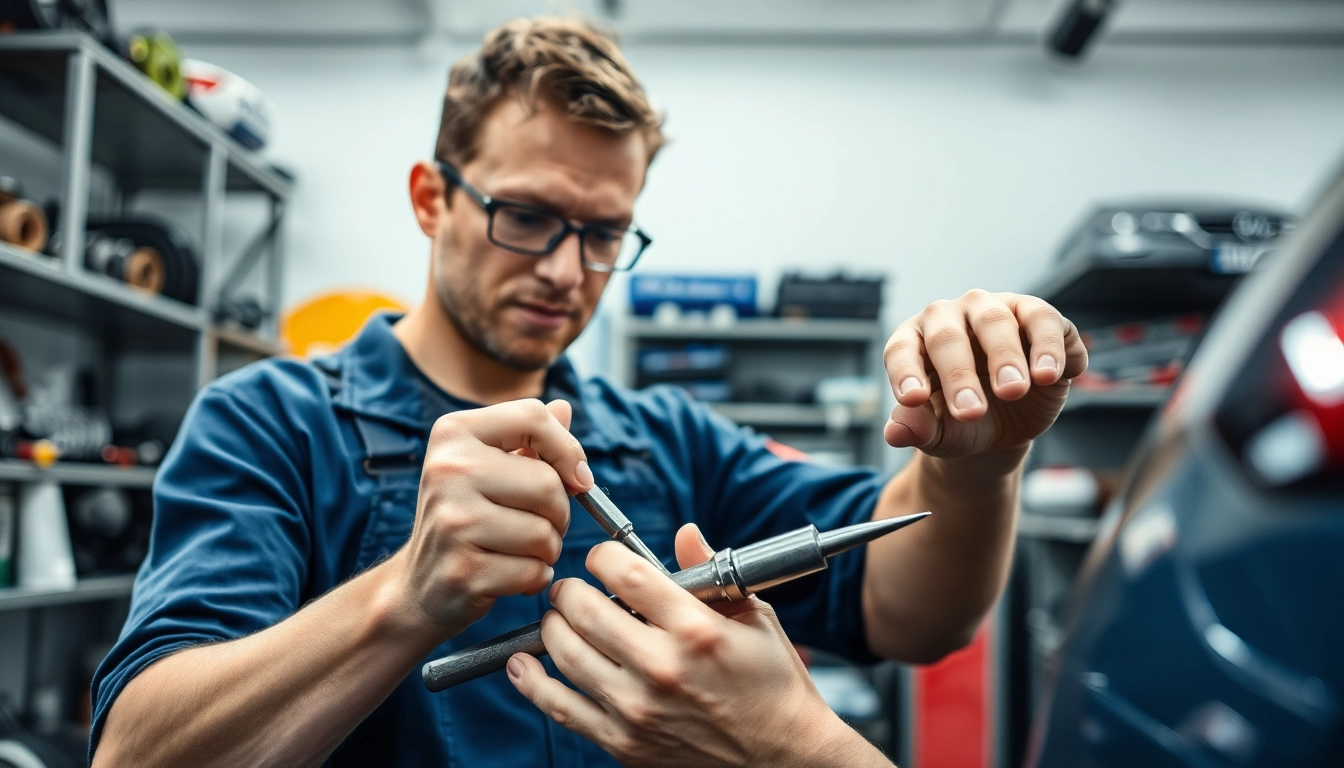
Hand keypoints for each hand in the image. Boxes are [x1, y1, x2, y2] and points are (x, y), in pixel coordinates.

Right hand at [389, 398, 591, 636]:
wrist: (419, 584)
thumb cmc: (465, 517)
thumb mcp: (488, 467)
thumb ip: (527, 437)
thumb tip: (564, 409)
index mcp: (454, 433)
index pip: (533, 418)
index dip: (568, 450)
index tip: (575, 478)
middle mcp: (447, 470)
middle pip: (547, 484)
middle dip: (559, 513)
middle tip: (540, 524)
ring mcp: (452, 522)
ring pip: (544, 533)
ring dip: (547, 549)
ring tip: (520, 550)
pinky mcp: (463, 570)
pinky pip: (533, 571)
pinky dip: (534, 578)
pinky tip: (509, 575)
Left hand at [508, 526, 891, 767]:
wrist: (782, 755)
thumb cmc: (772, 681)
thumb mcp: (754, 617)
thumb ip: (710, 573)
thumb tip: (683, 533)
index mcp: (696, 629)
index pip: (626, 574)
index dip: (603, 557)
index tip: (602, 559)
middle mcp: (662, 667)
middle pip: (584, 610)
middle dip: (570, 590)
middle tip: (572, 588)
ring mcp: (638, 708)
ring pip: (565, 654)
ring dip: (552, 628)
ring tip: (559, 619)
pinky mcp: (624, 742)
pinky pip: (562, 708)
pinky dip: (533, 683)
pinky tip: (524, 664)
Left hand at [883, 290, 1086, 458]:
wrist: (1004, 425)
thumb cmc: (959, 423)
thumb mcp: (938, 434)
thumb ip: (918, 430)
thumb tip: (896, 433)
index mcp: (915, 340)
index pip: (901, 349)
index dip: (905, 372)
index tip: (914, 399)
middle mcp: (951, 316)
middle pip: (947, 336)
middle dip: (958, 375)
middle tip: (971, 413)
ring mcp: (995, 310)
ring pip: (996, 320)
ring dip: (1005, 356)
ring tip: (1013, 391)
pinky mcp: (1039, 318)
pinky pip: (1044, 320)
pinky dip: (1049, 346)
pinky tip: (1049, 375)